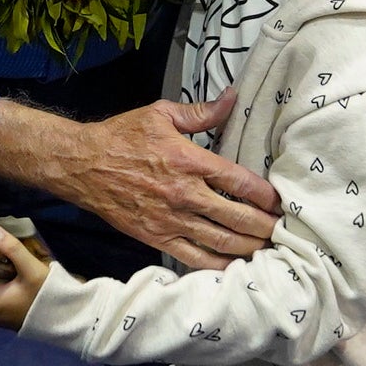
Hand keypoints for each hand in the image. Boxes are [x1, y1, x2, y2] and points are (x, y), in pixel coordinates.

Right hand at [49, 96, 280, 268]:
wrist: (81, 165)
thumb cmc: (122, 136)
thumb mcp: (161, 114)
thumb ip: (201, 112)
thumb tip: (232, 97)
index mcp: (190, 161)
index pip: (239, 182)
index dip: (265, 195)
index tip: (281, 203)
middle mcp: (184, 194)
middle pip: (236, 217)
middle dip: (264, 227)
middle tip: (283, 232)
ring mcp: (170, 220)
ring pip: (219, 241)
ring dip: (247, 248)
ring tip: (268, 250)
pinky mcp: (155, 238)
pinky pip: (192, 257)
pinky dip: (216, 265)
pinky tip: (234, 267)